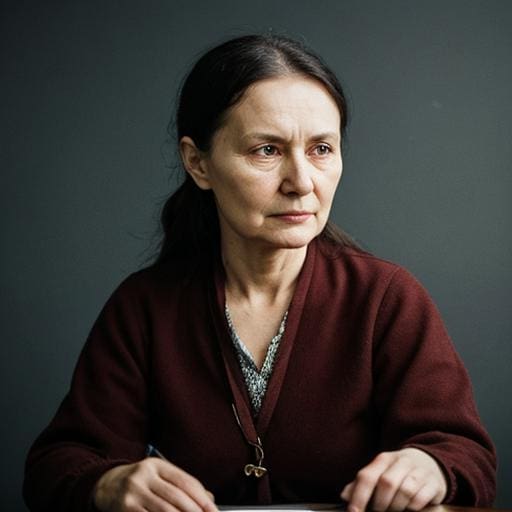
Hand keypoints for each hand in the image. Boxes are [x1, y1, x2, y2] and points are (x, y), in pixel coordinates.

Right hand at [93, 458, 216, 511]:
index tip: (213, 510)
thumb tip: (208, 498)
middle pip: (176, 497)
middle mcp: (144, 475)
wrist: (106, 485)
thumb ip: (181, 485)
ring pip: (164, 510)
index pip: (185, 481)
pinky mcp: (125, 508)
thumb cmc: (139, 483)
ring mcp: (133, 492)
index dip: (202, 498)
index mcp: (157, 465)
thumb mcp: (158, 476)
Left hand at [340, 448, 446, 511]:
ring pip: (404, 492)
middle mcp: (400, 462)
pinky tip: (409, 508)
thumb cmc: (398, 472)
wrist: (430, 463)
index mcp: (383, 459)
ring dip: (396, 507)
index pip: (367, 476)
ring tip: (393, 509)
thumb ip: (362, 484)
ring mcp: (418, 471)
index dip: (358, 496)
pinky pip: (420, 499)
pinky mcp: (433, 483)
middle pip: (386, 483)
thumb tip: (344, 496)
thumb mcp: (380, 472)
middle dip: (380, 504)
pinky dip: (412, 507)